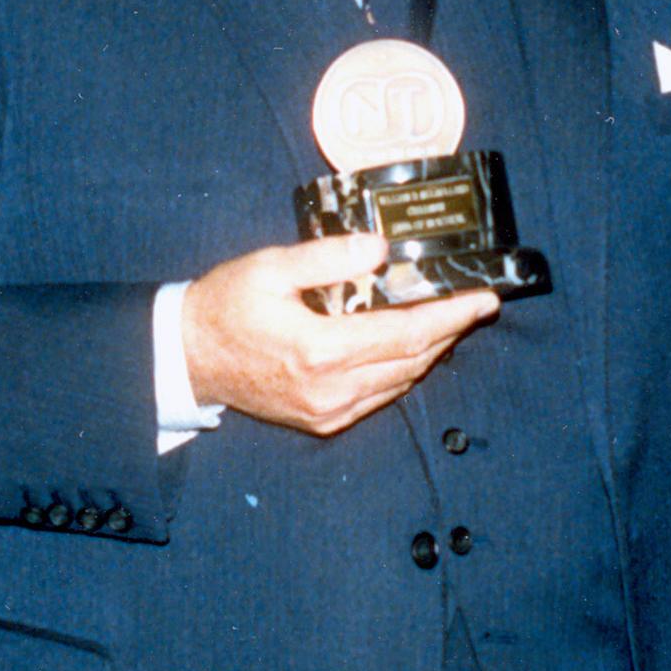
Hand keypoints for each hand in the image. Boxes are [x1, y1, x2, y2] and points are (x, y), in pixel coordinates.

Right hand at [180, 233, 498, 435]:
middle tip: (475, 304)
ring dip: (429, 352)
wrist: (187, 357)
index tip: (483, 299)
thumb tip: (380, 248)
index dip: (451, 316)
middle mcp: (331, 390)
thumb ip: (327, 257)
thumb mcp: (270, 267)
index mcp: (320, 350)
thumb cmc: (225, 306)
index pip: (407, 334)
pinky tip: (408, 348)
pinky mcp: (322, 421)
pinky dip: (402, 371)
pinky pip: (378, 397)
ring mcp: (327, 412)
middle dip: (450, 331)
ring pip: (400, 383)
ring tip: (449, 320)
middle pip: (413, 362)